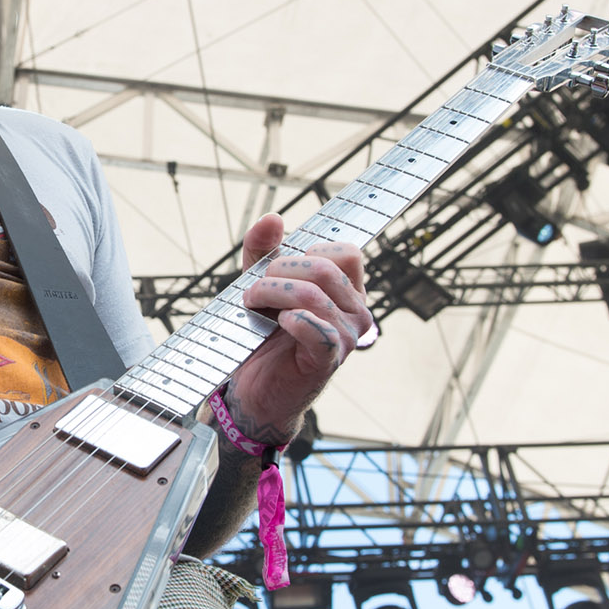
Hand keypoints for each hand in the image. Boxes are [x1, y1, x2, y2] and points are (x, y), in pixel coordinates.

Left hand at [223, 213, 372, 441]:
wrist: (255, 389)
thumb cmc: (263, 337)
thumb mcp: (260, 285)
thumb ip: (263, 252)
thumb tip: (272, 218)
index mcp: (348, 291)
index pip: (347, 253)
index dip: (309, 252)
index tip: (278, 268)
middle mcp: (356, 312)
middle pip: (325, 269)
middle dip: (280, 270)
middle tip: (254, 288)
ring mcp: (347, 337)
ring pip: (314, 295)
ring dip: (273, 293)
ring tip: (252, 303)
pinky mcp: (328, 360)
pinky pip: (317, 329)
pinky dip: (293, 320)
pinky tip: (278, 324)